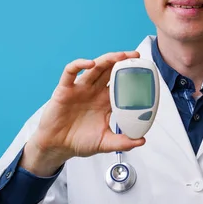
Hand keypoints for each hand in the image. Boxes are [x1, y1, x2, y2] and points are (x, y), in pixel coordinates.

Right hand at [20, 51, 145, 175]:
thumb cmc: (80, 142)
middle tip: (135, 56)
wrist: (58, 147)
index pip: (121, 84)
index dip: (131, 76)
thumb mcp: (105, 143)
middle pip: (110, 70)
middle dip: (123, 61)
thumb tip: (142, 141)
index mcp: (105, 102)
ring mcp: (80, 89)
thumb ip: (123, 142)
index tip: (145, 72)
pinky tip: (90, 64)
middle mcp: (94, 91)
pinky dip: (79, 64)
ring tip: (120, 56)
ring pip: (95, 67)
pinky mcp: (64, 89)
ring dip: (107, 59)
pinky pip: (70, 72)